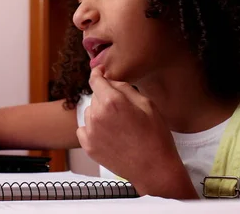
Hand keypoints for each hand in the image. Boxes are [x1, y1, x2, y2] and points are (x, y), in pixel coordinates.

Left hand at [76, 66, 196, 197]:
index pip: (95, 80)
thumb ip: (124, 88)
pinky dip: (93, 129)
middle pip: (95, 96)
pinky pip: (84, 129)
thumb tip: (110, 80)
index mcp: (112, 101)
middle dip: (106, 97)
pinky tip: (109, 135)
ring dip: (99, 113)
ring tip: (118, 125)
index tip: (99, 71)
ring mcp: (90, 132)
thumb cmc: (155, 136)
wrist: (154, 169)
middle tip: (123, 110)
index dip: (97, 73)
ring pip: (90, 112)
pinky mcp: (88, 146)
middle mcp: (97, 115)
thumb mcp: (147, 104)